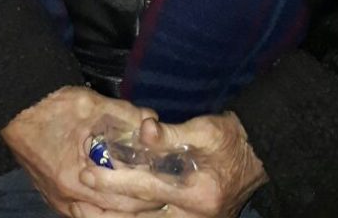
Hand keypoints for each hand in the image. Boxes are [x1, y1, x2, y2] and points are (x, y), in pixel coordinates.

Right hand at [1, 86, 156, 215]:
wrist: (16, 107)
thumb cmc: (52, 105)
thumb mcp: (91, 104)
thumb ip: (123, 113)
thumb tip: (151, 118)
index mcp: (76, 179)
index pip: (124, 200)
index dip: (150, 196)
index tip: (169, 189)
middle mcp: (66, 198)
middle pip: (113, 215)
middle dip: (140, 208)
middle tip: (162, 199)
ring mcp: (58, 200)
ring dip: (121, 213)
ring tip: (143, 203)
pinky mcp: (54, 196)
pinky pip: (83, 214)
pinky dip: (103, 212)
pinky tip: (117, 204)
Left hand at [73, 112, 265, 217]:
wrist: (259, 156)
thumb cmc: (231, 139)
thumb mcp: (205, 129)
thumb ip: (171, 134)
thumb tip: (143, 128)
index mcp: (197, 192)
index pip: (145, 188)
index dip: (114, 180)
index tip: (86, 174)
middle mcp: (194, 217)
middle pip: (140, 215)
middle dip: (107, 206)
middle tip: (78, 194)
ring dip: (116, 215)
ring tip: (87, 206)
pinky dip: (134, 215)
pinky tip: (115, 211)